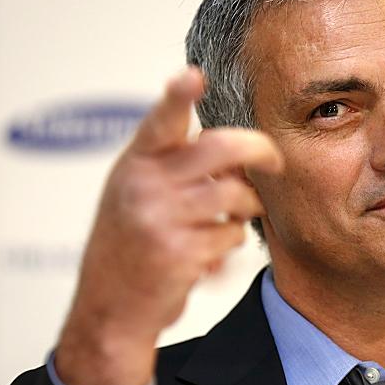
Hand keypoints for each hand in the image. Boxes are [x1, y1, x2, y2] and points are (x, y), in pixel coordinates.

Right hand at [54, 67, 282, 384]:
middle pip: (222, 148)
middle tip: (274, 159)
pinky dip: (230, 244)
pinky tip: (209, 254)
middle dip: (260, 150)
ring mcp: (162, 220)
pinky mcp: (180, 254)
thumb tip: (240, 157)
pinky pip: (233, 236)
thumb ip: (177, 167)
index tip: (193, 76)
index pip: (161, 122)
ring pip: (236, 195)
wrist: (109, 307)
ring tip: (230, 220)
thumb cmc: (129, 244)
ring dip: (246, 208)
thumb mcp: (137, 193)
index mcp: (135, 164)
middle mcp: (145, 186)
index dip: (178, 97)